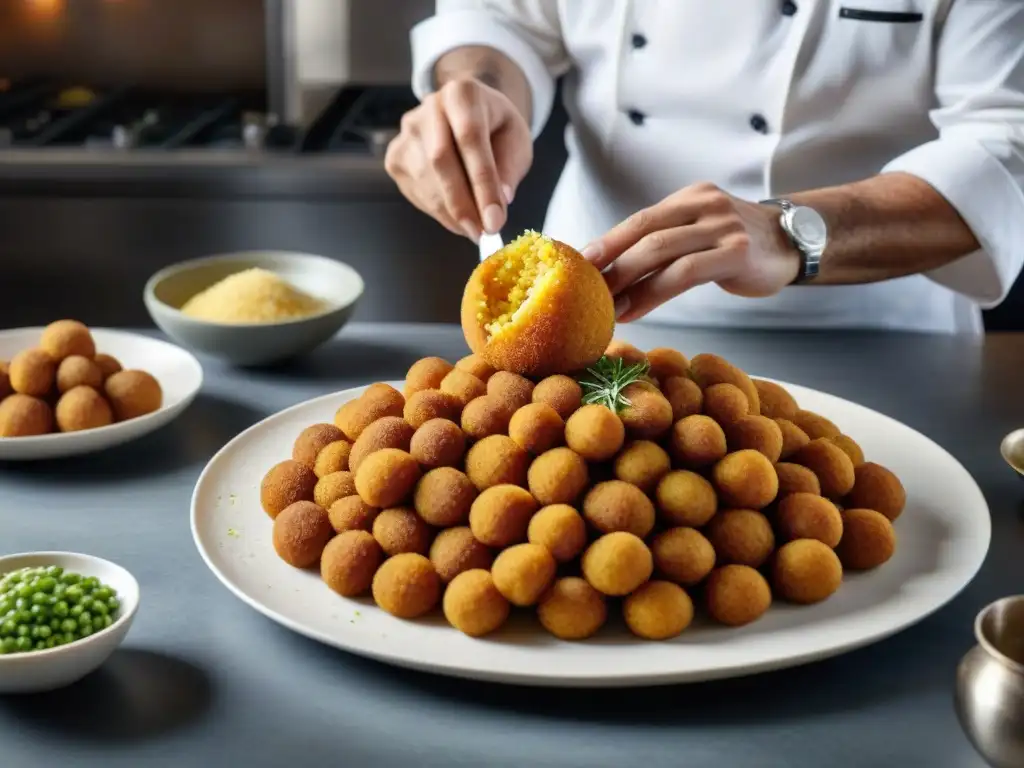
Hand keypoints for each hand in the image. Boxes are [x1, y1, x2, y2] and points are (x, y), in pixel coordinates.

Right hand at [385, 78, 532, 240]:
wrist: (467, 114)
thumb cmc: (495, 128)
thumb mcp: (516, 140)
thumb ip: (510, 168)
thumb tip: (500, 201)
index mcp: (462, 93)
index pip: (470, 137)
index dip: (483, 183)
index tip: (495, 220)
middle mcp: (428, 108)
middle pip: (440, 159)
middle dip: (462, 203)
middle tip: (482, 233)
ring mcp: (406, 133)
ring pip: (426, 180)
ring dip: (452, 213)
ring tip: (475, 228)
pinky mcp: (395, 157)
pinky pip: (416, 192)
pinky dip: (439, 213)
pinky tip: (457, 216)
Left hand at [581, 183, 801, 321]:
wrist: (795, 244)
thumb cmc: (740, 245)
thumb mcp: (703, 230)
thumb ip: (669, 240)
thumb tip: (616, 270)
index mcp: (691, 197)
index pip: (640, 219)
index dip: (607, 240)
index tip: (578, 263)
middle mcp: (705, 205)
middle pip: (645, 232)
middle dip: (609, 260)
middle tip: (582, 286)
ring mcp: (722, 227)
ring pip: (660, 252)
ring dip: (626, 281)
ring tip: (603, 306)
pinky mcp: (735, 253)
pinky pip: (683, 273)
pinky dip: (652, 293)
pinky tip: (634, 310)